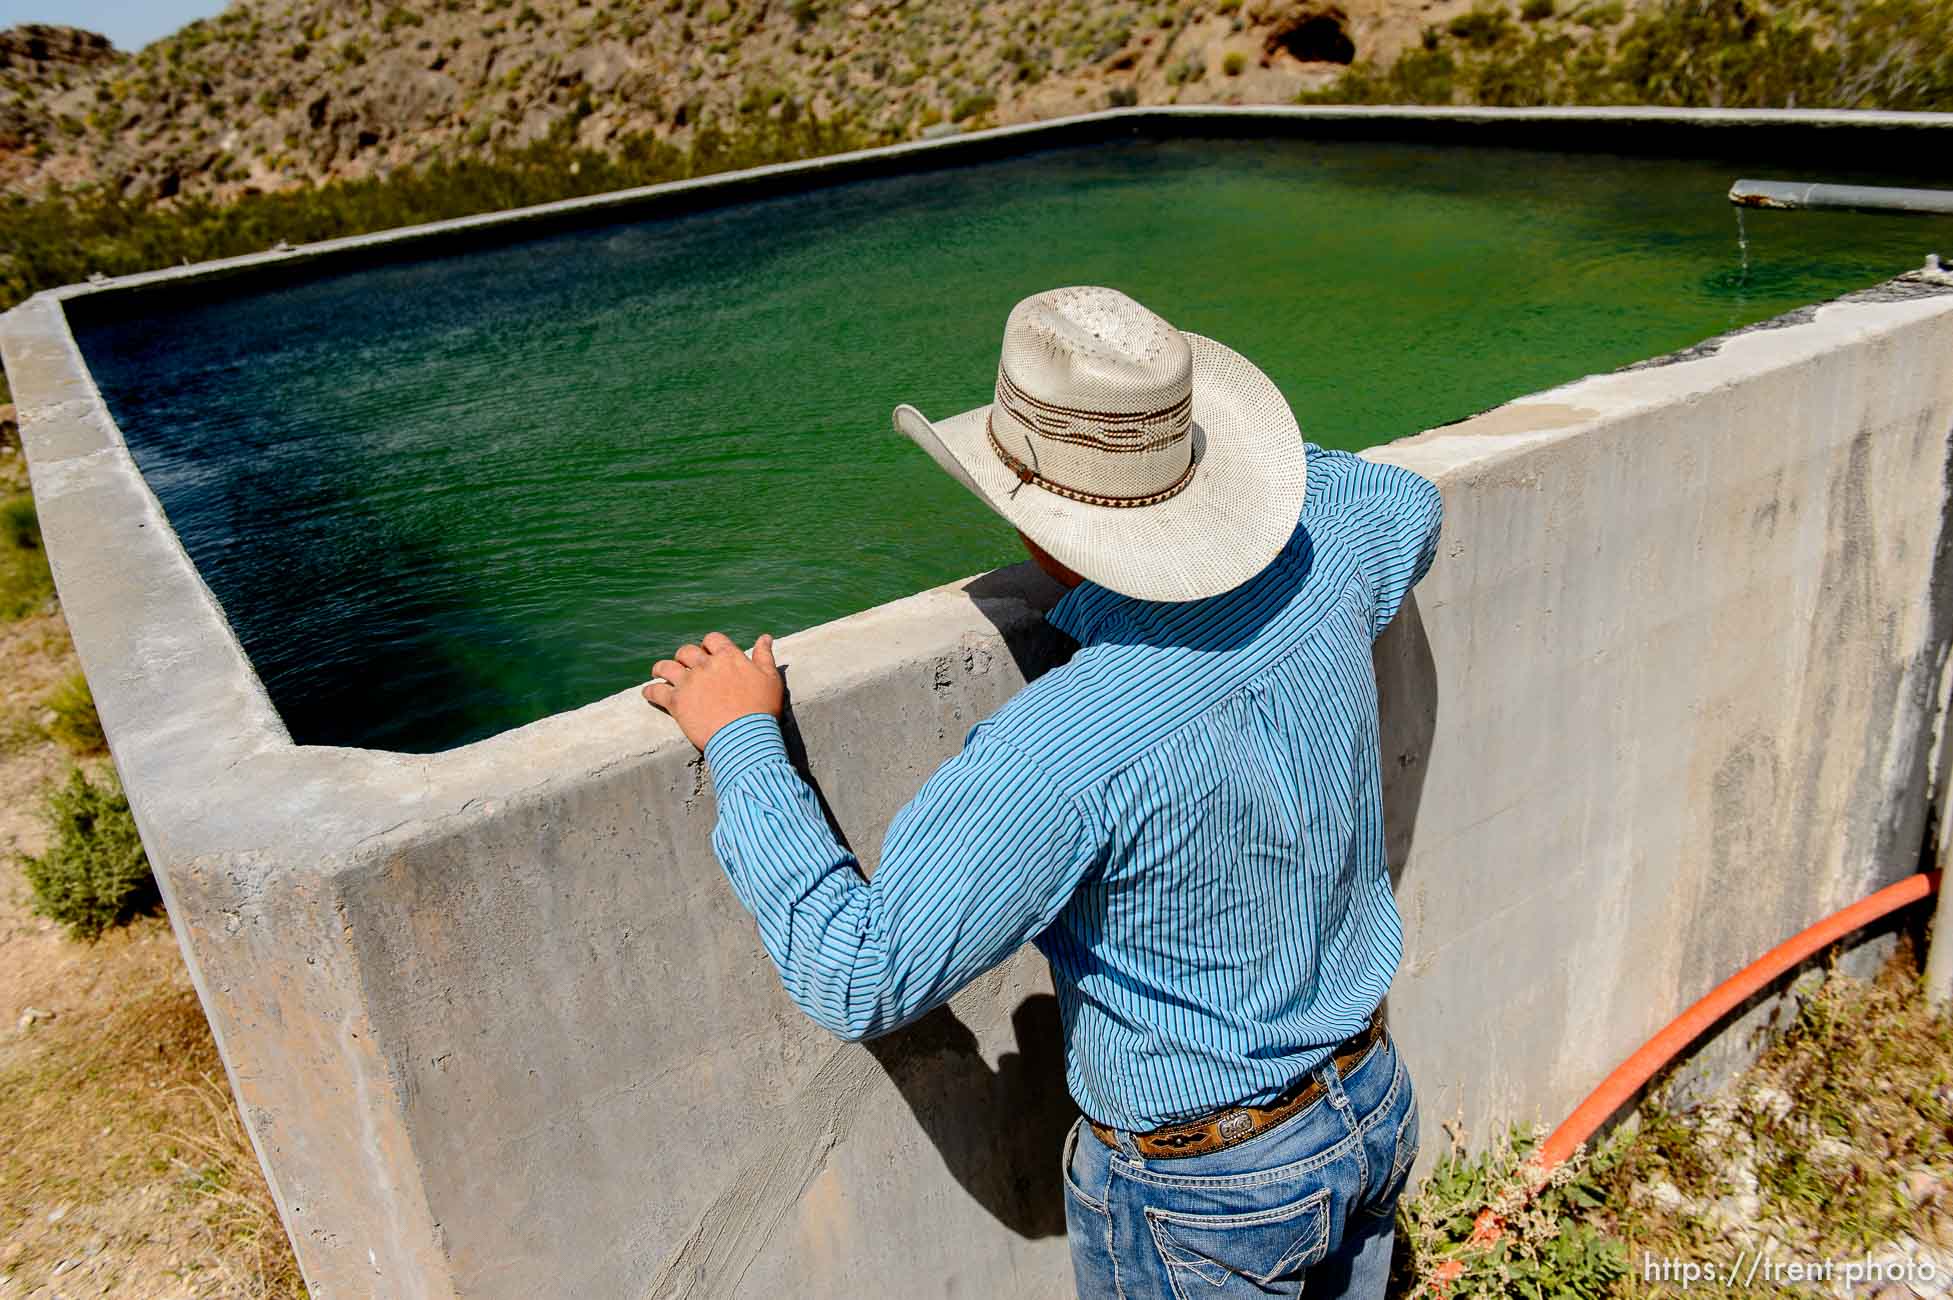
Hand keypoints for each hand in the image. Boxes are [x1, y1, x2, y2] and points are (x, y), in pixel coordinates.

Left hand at [643, 632, 782, 750]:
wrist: (745, 736)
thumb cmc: (762, 709)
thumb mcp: (770, 679)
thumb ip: (765, 656)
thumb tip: (765, 637)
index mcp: (728, 657)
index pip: (713, 640)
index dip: (709, 645)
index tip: (708, 652)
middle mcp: (705, 665)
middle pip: (687, 652)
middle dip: (684, 656)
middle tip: (684, 664)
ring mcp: (688, 682)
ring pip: (666, 667)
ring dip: (661, 668)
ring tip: (657, 672)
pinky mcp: (676, 702)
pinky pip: (656, 691)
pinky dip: (650, 691)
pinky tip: (647, 693)